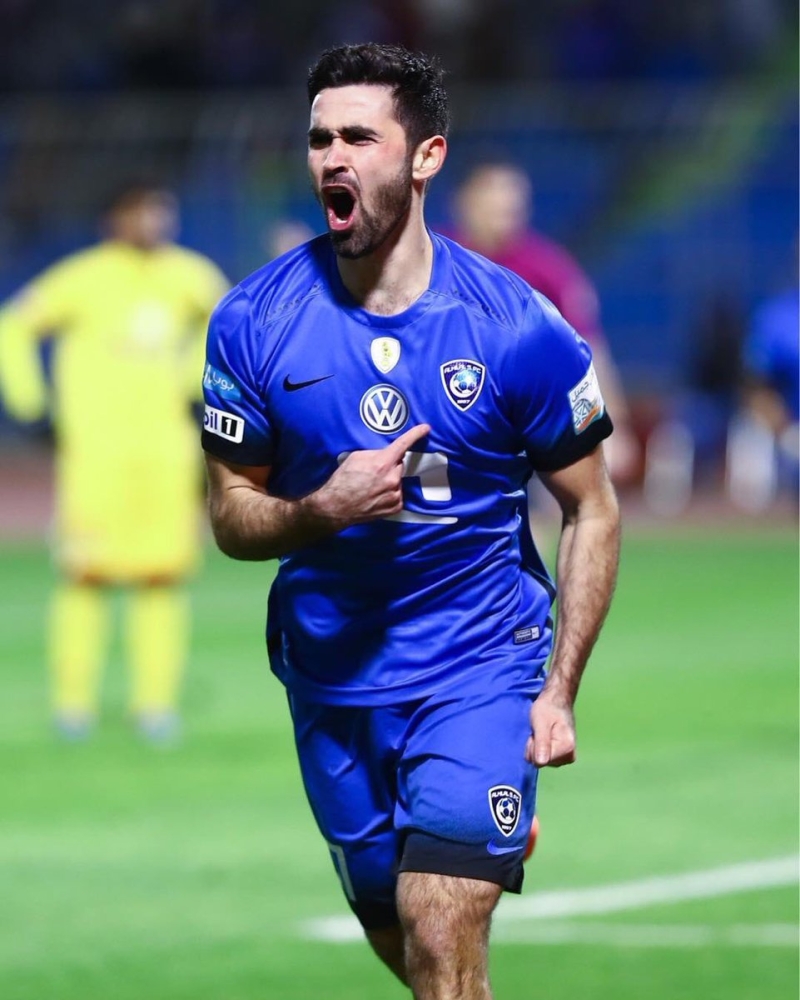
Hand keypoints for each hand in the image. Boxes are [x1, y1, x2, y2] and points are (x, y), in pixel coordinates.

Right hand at [312, 423, 430, 527]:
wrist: (336, 507)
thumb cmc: (342, 482)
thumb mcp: (356, 458)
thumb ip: (375, 453)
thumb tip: (385, 454)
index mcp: (383, 463)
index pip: (403, 445)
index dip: (415, 434)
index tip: (425, 428)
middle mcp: (392, 479)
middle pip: (398, 465)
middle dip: (389, 466)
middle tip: (373, 473)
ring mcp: (395, 494)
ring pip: (398, 480)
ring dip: (389, 481)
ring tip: (372, 487)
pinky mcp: (395, 507)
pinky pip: (397, 494)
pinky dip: (389, 494)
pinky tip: (376, 496)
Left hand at [526, 689, 576, 767]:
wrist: (557, 701)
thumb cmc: (548, 709)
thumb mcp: (541, 722)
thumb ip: (542, 742)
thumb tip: (541, 763)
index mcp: (567, 748)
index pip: (540, 761)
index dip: (533, 746)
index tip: (538, 731)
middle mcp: (569, 757)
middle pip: (540, 762)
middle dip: (534, 747)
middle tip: (539, 731)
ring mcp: (566, 758)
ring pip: (540, 761)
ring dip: (536, 746)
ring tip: (541, 732)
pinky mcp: (561, 756)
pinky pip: (543, 758)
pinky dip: (539, 748)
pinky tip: (543, 737)